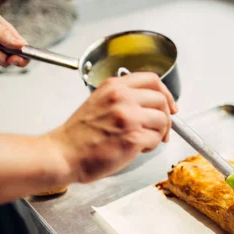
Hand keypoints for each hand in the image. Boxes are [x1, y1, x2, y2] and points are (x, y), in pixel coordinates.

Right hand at [47, 72, 177, 183]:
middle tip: (160, 130)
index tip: (170, 106)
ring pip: (163, 120)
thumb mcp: (99, 102)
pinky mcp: (133, 138)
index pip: (152, 79)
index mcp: (114, 86)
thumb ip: (124, 98)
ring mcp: (128, 117)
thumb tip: (153, 105)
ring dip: (158, 133)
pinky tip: (136, 149)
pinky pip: (156, 139)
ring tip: (143, 141)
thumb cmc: (80, 135)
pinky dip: (151, 146)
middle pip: (161, 100)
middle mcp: (122, 98)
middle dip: (166, 117)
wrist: (64, 154)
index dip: (166, 93)